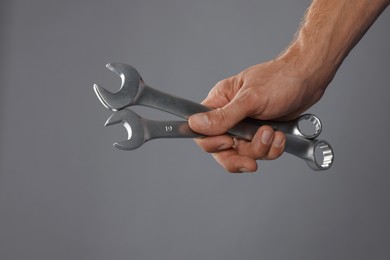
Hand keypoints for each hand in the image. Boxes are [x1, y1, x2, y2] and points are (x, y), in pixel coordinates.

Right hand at [188, 57, 327, 172]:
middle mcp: (229, 116)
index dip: (212, 143)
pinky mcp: (260, 135)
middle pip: (221, 150)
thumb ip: (223, 116)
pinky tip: (279, 135)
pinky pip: (260, 153)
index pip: (202, 131)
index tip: (229, 142)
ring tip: (271, 133)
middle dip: (239, 155)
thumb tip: (196, 124)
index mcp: (219, 102)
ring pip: (242, 154)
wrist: (308, 81)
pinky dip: (272, 149)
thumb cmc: (280, 80)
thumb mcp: (249, 99)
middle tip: (251, 160)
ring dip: (260, 149)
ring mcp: (245, 127)